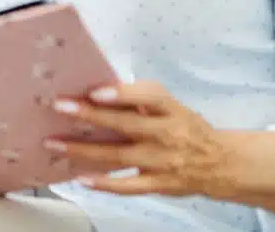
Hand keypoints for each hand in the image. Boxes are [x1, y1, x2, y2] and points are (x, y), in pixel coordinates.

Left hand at [44, 81, 235, 197]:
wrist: (220, 164)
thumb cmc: (185, 127)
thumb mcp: (171, 107)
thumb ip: (141, 100)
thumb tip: (100, 89)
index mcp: (170, 109)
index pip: (149, 96)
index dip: (123, 93)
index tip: (95, 90)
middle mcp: (167, 133)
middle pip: (126, 124)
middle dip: (90, 115)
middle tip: (60, 107)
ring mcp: (162, 161)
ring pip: (119, 155)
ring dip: (84, 150)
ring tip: (55, 143)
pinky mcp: (158, 184)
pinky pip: (127, 186)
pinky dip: (104, 183)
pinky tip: (81, 177)